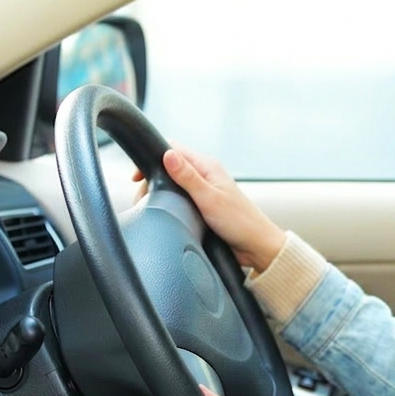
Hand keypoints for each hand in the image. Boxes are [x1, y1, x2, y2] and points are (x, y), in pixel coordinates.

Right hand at [132, 147, 285, 272]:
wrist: (256, 247)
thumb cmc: (239, 222)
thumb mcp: (209, 198)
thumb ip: (187, 177)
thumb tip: (167, 154)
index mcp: (208, 166)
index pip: (174, 149)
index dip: (153, 157)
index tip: (138, 176)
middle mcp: (205, 175)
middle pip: (170, 166)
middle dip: (153, 178)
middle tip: (142, 197)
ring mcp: (203, 190)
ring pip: (173, 183)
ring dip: (161, 192)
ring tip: (150, 206)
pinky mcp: (202, 205)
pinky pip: (180, 198)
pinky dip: (169, 203)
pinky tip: (165, 213)